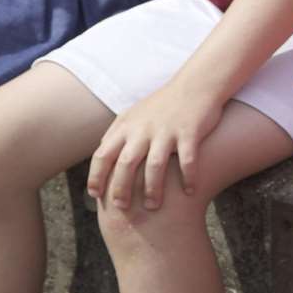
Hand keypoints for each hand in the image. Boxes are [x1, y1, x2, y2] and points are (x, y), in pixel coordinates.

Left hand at [86, 78, 221, 211]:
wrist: (196, 85)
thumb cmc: (163, 104)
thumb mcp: (135, 113)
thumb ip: (117, 132)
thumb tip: (100, 151)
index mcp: (127, 125)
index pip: (103, 154)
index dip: (96, 176)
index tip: (96, 195)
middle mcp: (144, 128)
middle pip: (126, 163)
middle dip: (121, 188)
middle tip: (123, 208)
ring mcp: (167, 130)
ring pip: (155, 165)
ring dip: (152, 188)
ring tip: (153, 206)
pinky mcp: (189, 132)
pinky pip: (187, 159)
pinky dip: (188, 177)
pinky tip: (189, 191)